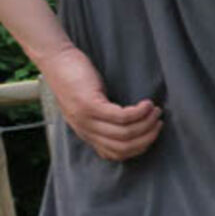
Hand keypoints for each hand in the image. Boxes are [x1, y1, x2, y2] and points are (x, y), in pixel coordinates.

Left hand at [39, 45, 161, 160]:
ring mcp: (86, 119)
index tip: (153, 133)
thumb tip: (131, 128)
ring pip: (125, 133)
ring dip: (146, 123)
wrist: (55, 61)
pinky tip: (146, 104)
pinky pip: (121, 117)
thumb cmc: (75, 80)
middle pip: (124, 145)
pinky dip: (139, 112)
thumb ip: (102, 121)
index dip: (140, 147)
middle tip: (158, 121)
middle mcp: (85, 130)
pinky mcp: (89, 105)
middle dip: (148, 136)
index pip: (117, 154)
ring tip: (155, 110)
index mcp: (86, 133)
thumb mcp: (87, 107)